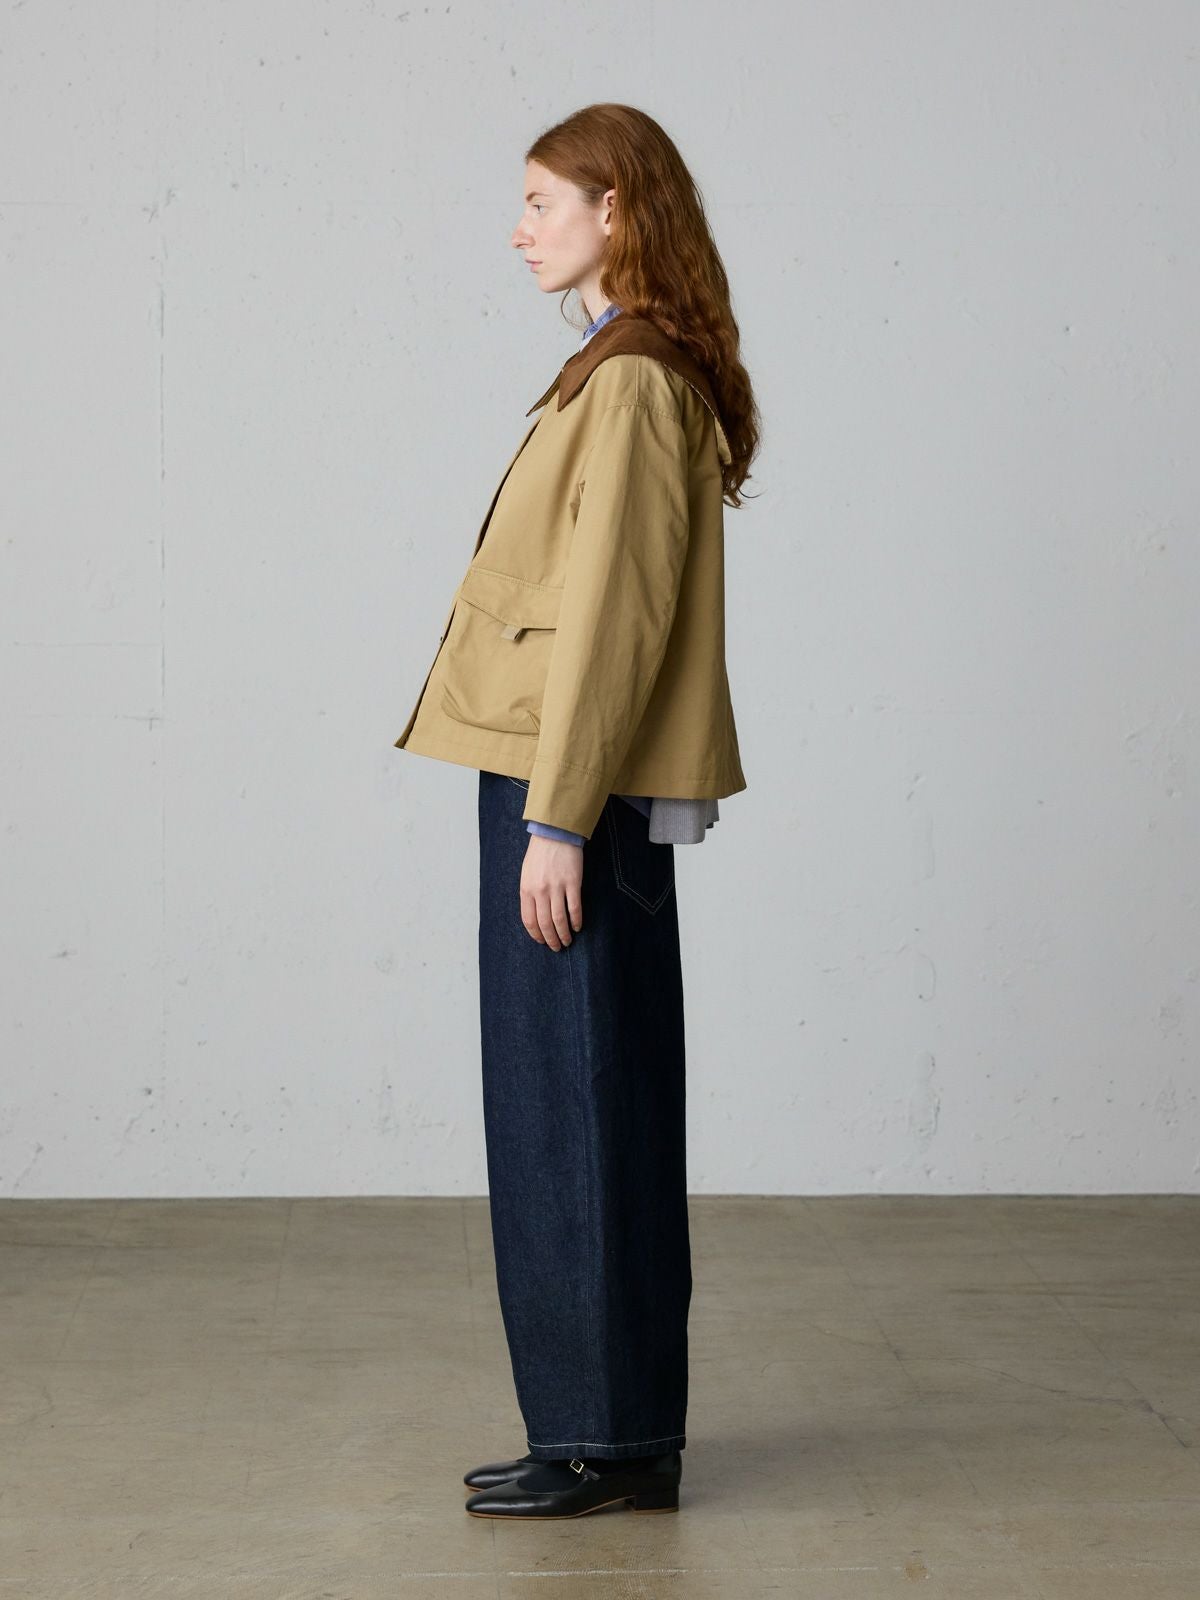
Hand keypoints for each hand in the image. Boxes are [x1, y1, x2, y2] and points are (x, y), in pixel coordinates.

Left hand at [520, 834, 583, 948]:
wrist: (555, 834)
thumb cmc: (540, 854)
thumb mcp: (527, 874)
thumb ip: (529, 894)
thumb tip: (536, 915)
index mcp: (526, 889)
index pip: (529, 920)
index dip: (536, 935)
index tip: (542, 941)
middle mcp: (540, 891)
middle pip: (545, 923)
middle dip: (551, 939)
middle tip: (556, 947)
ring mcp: (557, 887)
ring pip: (559, 919)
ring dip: (564, 934)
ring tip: (568, 941)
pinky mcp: (572, 883)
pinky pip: (574, 908)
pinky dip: (576, 920)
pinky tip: (578, 926)